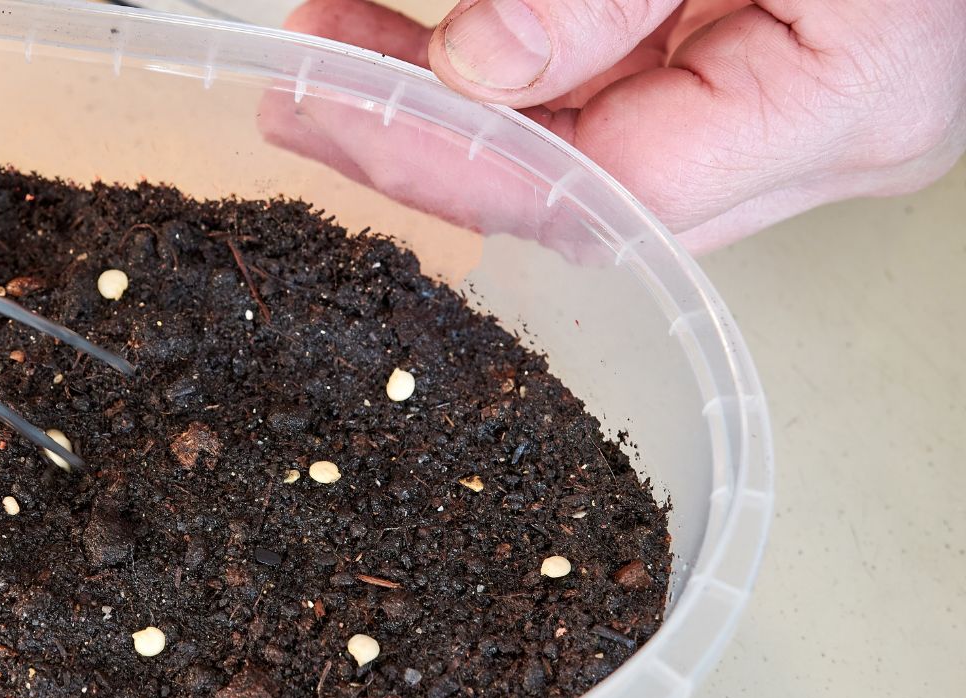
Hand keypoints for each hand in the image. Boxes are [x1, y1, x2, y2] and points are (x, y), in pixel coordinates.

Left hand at [287, 0, 965, 250]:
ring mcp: (793, 130)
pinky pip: (616, 114)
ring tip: (334, 56)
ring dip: (452, 113)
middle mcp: (826, 147)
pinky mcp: (758, 95)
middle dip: (428, 147)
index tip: (343, 117)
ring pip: (587, 160)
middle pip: (586, 194)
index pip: (613, 186)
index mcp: (844, 101)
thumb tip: (479, 62)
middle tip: (304, 99)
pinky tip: (422, 52)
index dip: (461, 162)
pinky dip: (514, 86)